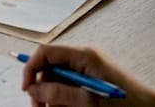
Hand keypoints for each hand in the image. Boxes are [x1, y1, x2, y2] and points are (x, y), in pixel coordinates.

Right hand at [21, 44, 154, 106]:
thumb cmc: (127, 104)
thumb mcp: (89, 100)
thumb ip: (59, 92)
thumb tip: (33, 88)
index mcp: (84, 56)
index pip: (46, 53)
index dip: (31, 69)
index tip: (27, 90)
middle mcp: (85, 59)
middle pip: (50, 69)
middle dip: (42, 89)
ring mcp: (89, 70)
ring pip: (58, 82)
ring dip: (53, 98)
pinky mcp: (93, 82)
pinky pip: (71, 89)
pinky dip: (65, 101)